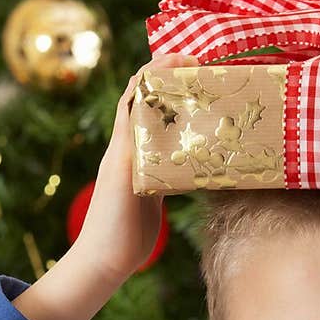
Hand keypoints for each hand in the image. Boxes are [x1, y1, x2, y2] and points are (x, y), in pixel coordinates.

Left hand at [70, 53, 199, 285]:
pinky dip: (189, 144)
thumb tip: (144, 110)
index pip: (138, 89)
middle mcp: (132, 148)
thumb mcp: (122, 178)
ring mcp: (144, 168)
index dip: (160, 68)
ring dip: (186, 112)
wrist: (105, 260)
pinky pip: (173, 157)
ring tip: (215, 104)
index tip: (190, 60)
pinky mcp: (155, 187)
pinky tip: (209, 147)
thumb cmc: (110, 222)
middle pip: (154, 103)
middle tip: (211, 77)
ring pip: (165, 128)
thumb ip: (132, 145)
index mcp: (123, 141)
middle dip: (178, 84)